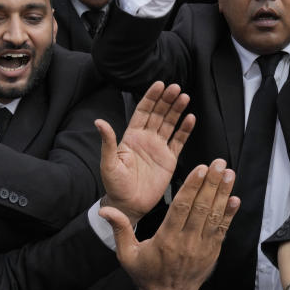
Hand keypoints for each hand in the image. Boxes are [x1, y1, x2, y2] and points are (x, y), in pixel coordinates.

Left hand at [96, 82, 193, 225]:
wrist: (128, 205)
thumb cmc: (115, 185)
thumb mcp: (108, 164)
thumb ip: (108, 142)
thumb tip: (99, 121)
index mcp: (131, 137)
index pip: (143, 111)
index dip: (151, 97)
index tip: (159, 85)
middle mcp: (146, 139)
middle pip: (158, 114)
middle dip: (167, 100)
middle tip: (175, 87)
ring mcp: (159, 148)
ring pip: (170, 124)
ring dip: (177, 110)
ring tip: (185, 97)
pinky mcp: (169, 160)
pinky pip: (179, 141)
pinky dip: (185, 130)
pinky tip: (191, 118)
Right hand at [100, 159, 238, 289]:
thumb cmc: (146, 275)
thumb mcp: (127, 254)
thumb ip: (120, 229)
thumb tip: (105, 210)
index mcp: (166, 239)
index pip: (181, 207)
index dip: (192, 187)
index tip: (201, 169)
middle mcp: (187, 241)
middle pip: (201, 207)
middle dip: (211, 183)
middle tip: (219, 163)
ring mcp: (202, 247)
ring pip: (214, 216)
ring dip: (223, 193)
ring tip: (229, 173)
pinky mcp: (212, 251)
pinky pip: (223, 230)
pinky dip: (230, 214)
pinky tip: (235, 199)